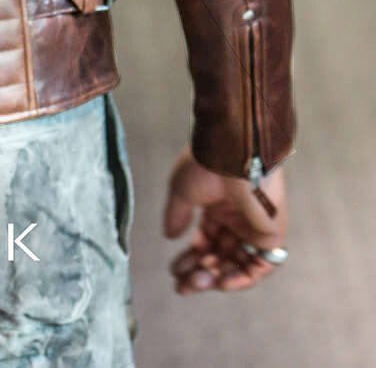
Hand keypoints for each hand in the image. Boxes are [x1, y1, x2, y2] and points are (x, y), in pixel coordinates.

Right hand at [163, 146, 287, 293]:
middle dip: (200, 272)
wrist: (232, 153)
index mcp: (217, 205)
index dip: (190, 257)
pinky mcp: (271, 235)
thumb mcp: (181, 190)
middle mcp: (236, 218)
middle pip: (219, 255)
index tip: (175, 271)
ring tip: (196, 283)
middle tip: (183, 286)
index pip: (205, 240)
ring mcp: (254, 227)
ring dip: (217, 277)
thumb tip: (170, 237)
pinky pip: (259, 266)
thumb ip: (177, 215)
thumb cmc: (205, 164)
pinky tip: (220, 282)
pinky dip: (241, 277)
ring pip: (237, 263)